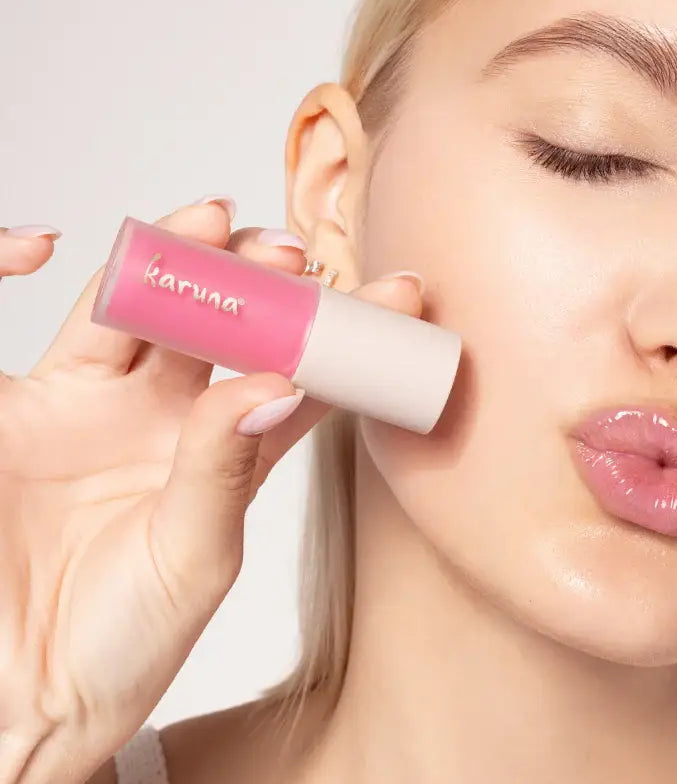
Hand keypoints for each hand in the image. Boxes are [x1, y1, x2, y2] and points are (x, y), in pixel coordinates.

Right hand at [0, 201, 422, 782]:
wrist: (18, 698)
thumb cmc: (119, 647)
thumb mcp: (193, 559)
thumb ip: (225, 468)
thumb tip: (277, 381)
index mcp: (229, 452)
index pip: (299, 373)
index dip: (345, 334)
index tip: (395, 296)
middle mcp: (171, 415)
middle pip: (223, 323)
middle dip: (258, 278)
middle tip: (290, 252)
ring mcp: (99, 403)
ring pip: (150, 307)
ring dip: (183, 259)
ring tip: (216, 223)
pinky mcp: (27, 402)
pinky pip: (68, 321)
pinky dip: (84, 279)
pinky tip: (107, 250)